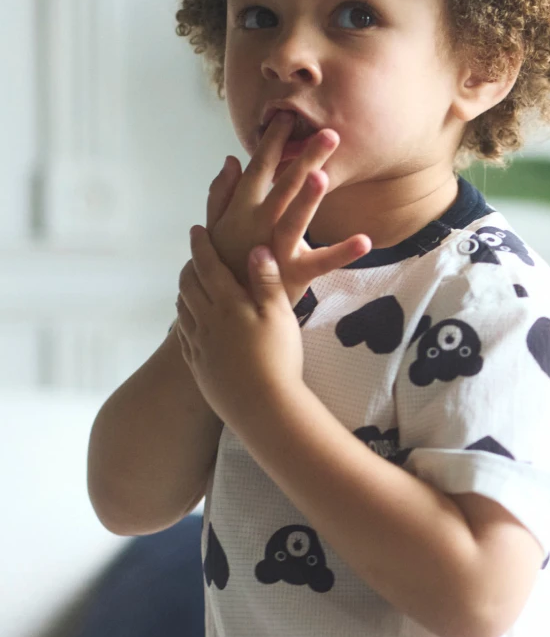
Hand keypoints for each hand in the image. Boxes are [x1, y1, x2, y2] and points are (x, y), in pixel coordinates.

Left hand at [174, 226, 302, 435]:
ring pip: (182, 309)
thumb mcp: (279, 314)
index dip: (201, 245)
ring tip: (191, 285)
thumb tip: (257, 248)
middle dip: (190, 266)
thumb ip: (267, 280)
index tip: (197, 230)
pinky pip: (183, 336)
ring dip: (184, 291)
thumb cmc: (278, 358)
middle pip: (188, 285)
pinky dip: (184, 320)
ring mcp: (199, 345)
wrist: (263, 407)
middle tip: (195, 256)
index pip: (207, 265)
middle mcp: (206, 321)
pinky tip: (191, 322)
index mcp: (227, 304)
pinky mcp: (198, 366)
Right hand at [207, 112, 370, 305]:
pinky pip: (321, 262)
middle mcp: (258, 225)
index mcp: (242, 210)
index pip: (259, 168)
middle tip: (328, 134)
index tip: (287, 116)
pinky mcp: (292, 275)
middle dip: (306, 159)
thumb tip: (230, 161)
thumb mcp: (215, 228)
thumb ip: (221, 194)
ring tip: (324, 176)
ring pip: (295, 219)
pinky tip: (365, 241)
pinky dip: (342, 252)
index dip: (273, 142)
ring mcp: (274, 249)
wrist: (222, 311)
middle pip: (284, 186)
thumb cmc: (222, 265)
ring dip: (309, 198)